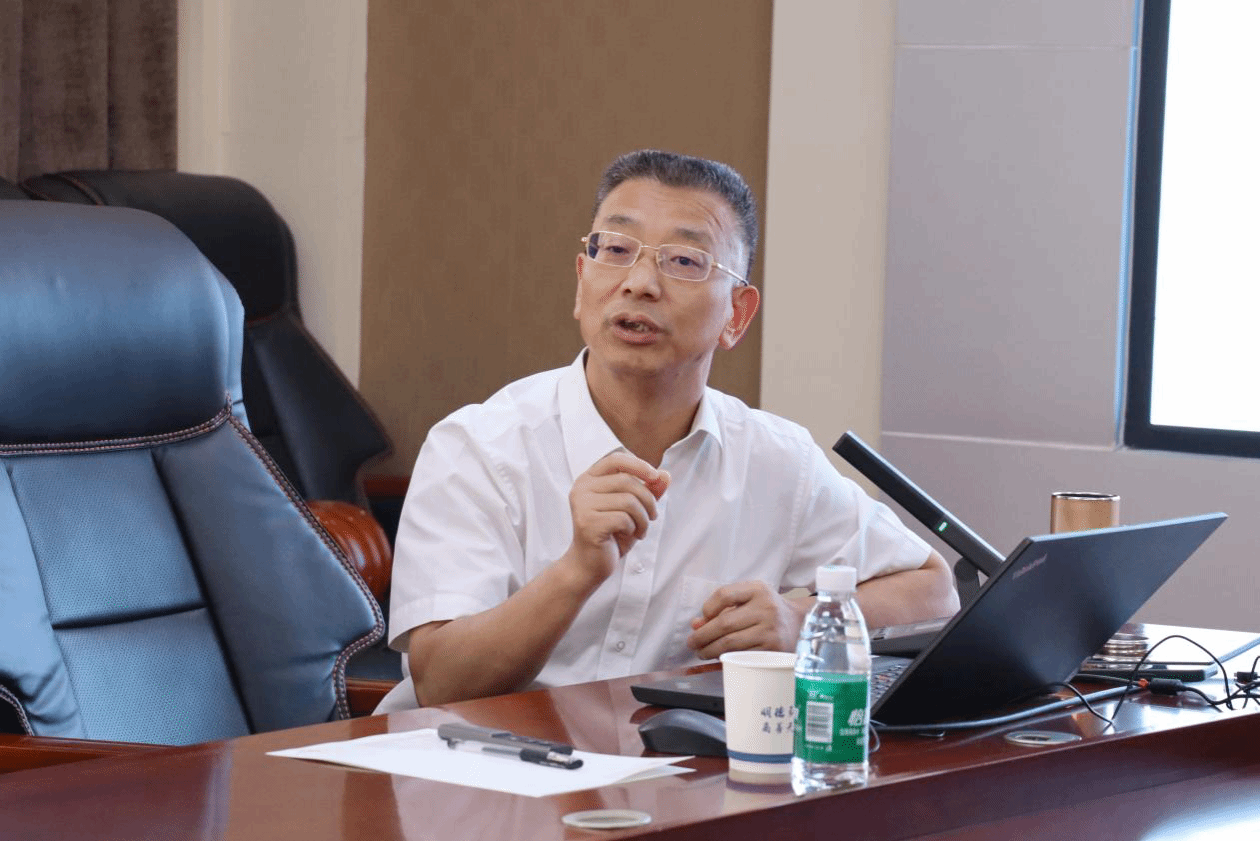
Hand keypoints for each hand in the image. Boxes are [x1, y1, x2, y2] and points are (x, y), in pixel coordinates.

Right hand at [563, 452, 669, 585]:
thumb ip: (648, 490)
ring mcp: (582, 505)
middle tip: (652, 516)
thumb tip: (665, 475)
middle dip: (648, 499)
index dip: (638, 465)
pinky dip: (634, 528)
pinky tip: (631, 535)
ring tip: (641, 529)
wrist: (590, 564)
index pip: (615, 459)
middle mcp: (582, 488)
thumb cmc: (611, 533)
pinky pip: (624, 518)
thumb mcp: (633, 509)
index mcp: (589, 479)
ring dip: (644, 517)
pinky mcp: (587, 523)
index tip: (655, 477)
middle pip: (627, 481)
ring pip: (628, 500)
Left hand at [686, 580, 810, 659]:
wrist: (799, 624)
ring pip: (731, 643)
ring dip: (710, 650)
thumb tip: (696, 625)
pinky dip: (726, 658)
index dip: (707, 608)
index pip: (724, 595)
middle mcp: (765, 608)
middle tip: (692, 643)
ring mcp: (770, 630)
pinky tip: (719, 658)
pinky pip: (742, 656)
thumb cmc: (767, 610)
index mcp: (758, 590)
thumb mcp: (748, 600)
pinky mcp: (773, 649)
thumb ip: (723, 608)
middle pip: (724, 623)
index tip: (701, 619)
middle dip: (703, 636)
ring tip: (702, 652)